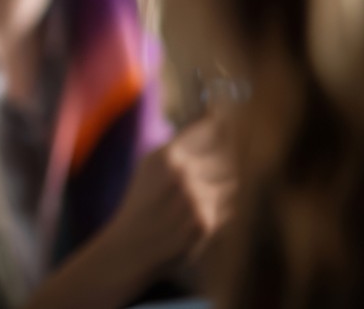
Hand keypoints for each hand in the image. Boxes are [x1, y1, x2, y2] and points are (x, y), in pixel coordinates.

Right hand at [102, 115, 235, 279]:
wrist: (132, 245)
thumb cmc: (140, 204)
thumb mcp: (149, 167)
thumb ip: (177, 149)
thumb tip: (210, 128)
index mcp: (166, 156)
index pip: (208, 129)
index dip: (220, 122)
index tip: (227, 117)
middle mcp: (184, 173)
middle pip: (226, 154)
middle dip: (227, 158)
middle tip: (224, 159)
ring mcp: (197, 198)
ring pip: (232, 181)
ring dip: (224, 185)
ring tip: (204, 194)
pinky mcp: (207, 221)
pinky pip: (229, 206)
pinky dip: (221, 207)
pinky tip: (201, 212)